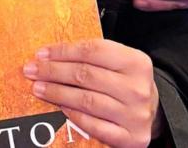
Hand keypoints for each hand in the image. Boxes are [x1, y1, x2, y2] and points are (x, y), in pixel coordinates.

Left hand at [23, 39, 158, 147]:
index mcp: (136, 62)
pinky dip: (74, 116)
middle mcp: (137, 88)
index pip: (93, 51)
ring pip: (86, 100)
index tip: (41, 54)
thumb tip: (51, 55)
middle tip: (32, 70)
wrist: (155, 113)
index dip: (63, 51)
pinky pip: (93, 125)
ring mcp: (134, 114)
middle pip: (86, 75)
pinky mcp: (129, 137)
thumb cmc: (128, 83)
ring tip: (39, 88)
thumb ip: (94, 56)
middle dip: (53, 71)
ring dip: (57, 93)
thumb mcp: (120, 63)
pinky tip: (60, 108)